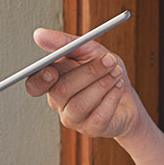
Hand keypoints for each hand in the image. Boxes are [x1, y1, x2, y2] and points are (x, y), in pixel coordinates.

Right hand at [25, 28, 141, 140]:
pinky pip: (98, 115)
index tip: (52, 71)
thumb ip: (65, 43)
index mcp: (53, 82)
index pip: (34, 85)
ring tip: (117, 72)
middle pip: (62, 91)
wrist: (129, 98)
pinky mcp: (91, 129)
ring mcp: (73, 119)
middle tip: (109, 60)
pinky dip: (112, 97)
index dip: (40, 80)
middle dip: (88, 72)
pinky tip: (118, 88)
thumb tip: (39, 35)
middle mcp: (59, 103)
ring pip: (79, 104)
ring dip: (102, 84)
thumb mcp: (89, 50)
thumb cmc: (106, 72)